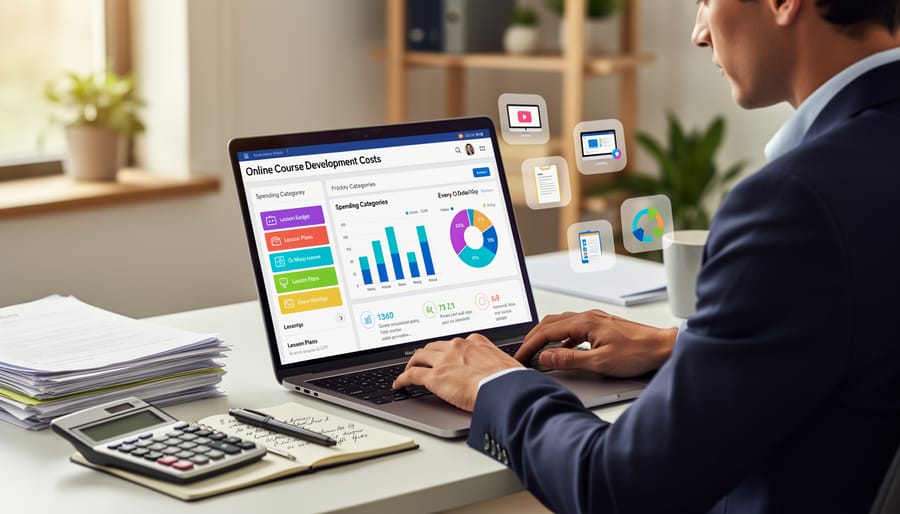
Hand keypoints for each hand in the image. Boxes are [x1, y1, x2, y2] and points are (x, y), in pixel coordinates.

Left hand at [392, 333, 522, 411]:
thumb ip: (497, 366)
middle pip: (434, 347)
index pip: (455, 343)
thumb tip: (504, 375)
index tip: (445, 355)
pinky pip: (412, 375)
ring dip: (412, 363)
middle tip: (421, 361)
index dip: (447, 350)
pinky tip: (399, 384)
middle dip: (426, 354)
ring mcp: (445, 360)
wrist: (505, 389)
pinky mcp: (435, 377)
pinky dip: (403, 379)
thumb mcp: (507, 365)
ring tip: (408, 370)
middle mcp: (458, 346)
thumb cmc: (511, 381)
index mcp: (476, 342)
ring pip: (420, 356)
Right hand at [514, 310, 676, 377]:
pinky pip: (573, 329)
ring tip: (536, 351)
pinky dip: (561, 338)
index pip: (547, 331)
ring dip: (546, 336)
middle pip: (550, 324)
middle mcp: (588, 317)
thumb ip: (569, 360)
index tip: (519, 356)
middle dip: (533, 338)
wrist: (663, 348)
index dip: (529, 345)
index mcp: (584, 322)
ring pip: (561, 324)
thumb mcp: (600, 362)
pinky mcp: (602, 326)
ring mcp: (595, 320)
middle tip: (522, 353)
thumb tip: (546, 358)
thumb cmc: (638, 353)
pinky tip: (562, 349)